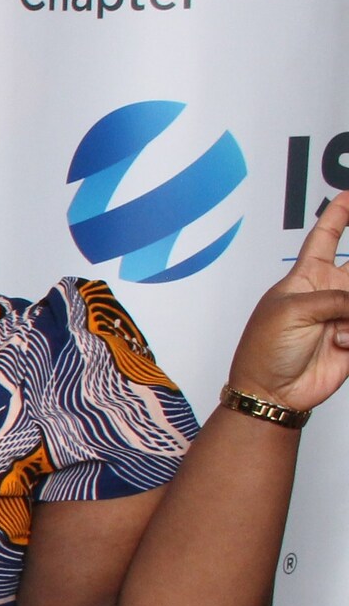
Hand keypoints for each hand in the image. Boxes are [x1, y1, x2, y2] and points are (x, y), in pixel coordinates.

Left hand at [225, 188, 348, 414]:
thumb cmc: (265, 349)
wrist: (272, 391)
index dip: (339, 214)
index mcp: (306, 277)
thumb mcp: (293, 311)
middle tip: (345, 296)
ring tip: (338, 330)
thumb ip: (335, 298)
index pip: (326, 237)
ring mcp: (345, 315)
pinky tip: (341, 344)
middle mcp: (330, 292)